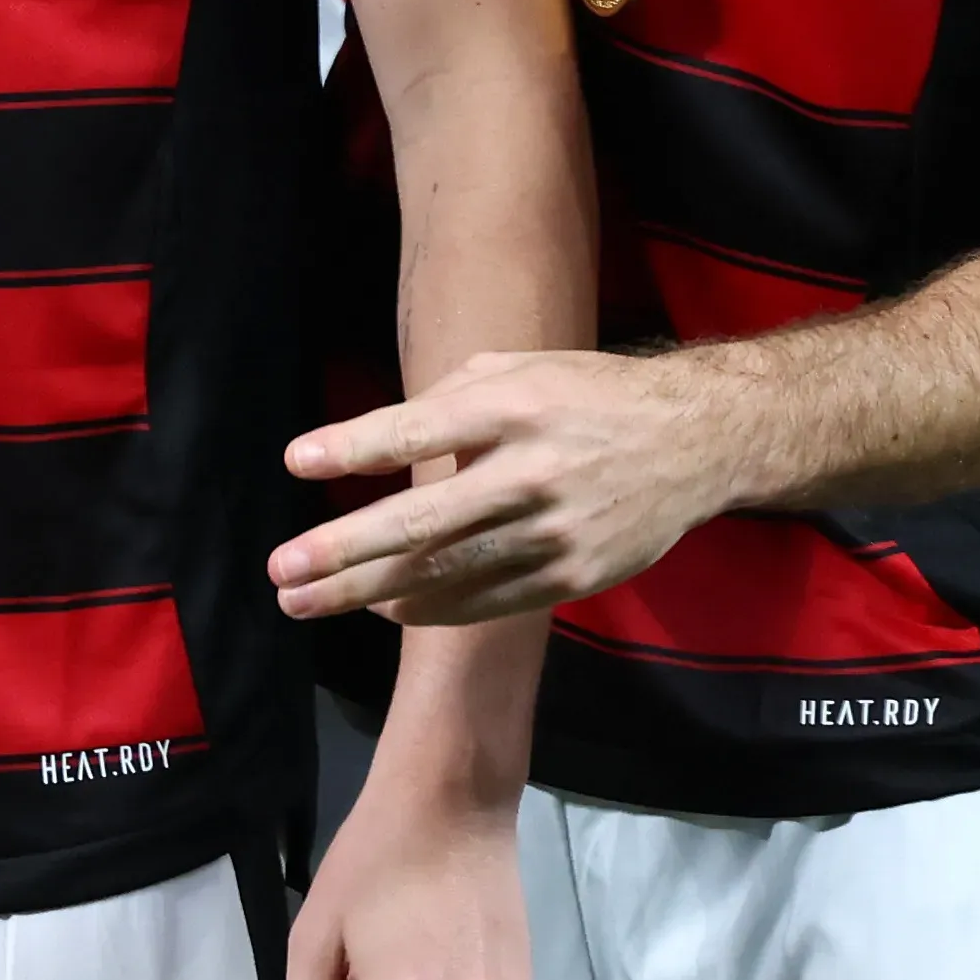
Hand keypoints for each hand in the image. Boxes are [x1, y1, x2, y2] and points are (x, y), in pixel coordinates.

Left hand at [274, 346, 766, 624]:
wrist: (698, 442)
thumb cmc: (589, 396)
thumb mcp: (522, 370)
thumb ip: (449, 403)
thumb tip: (375, 441)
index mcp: (513, 406)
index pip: (418, 430)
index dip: (354, 448)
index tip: (295, 462)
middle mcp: (532, 471)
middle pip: (422, 521)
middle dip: (342, 550)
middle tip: (280, 570)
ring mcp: (555, 531)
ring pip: (447, 572)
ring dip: (367, 593)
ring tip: (304, 601)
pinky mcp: (575, 575)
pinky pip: (487, 600)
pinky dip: (428, 608)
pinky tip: (382, 609)